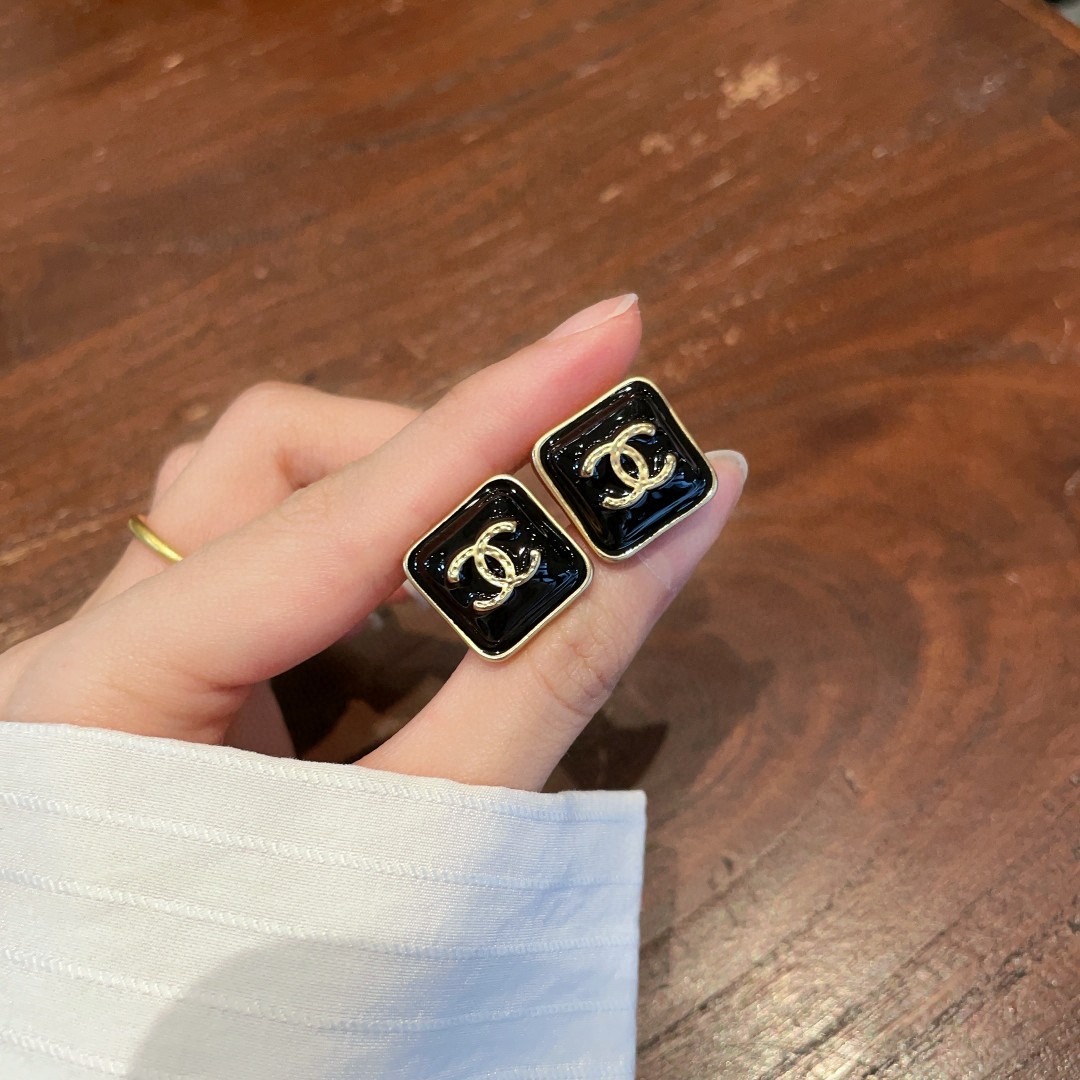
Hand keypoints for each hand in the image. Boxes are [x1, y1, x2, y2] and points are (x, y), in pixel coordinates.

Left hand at [0, 297, 745, 789]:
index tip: (609, 332)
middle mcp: (83, 640)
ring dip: (406, 489)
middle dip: (443, 454)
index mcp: (104, 691)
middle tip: (582, 470)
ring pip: (258, 487)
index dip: (488, 417)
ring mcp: (112, 648)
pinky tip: (439, 589)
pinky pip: (266, 549)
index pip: (331, 512)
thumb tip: (682, 520)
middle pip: (272, 460)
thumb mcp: (428, 846)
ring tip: (523, 534)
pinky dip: (374, 547)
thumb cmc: (280, 1010)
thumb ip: (546, 673)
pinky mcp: (157, 668)